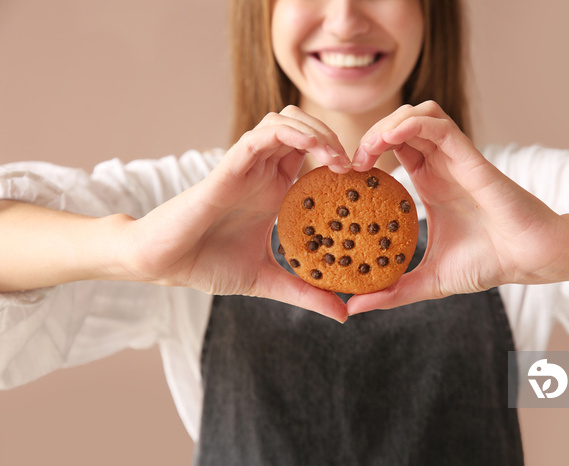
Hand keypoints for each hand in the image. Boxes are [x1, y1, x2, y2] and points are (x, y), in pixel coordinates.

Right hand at [115, 106, 350, 321]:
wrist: (163, 265)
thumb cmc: (206, 266)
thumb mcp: (267, 280)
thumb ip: (304, 293)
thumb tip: (343, 316)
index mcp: (274, 192)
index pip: (312, 157)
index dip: (340, 160)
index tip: (367, 183)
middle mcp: (262, 174)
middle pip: (302, 128)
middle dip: (333, 137)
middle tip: (355, 167)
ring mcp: (246, 167)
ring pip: (284, 122)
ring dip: (317, 130)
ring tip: (340, 159)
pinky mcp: (228, 167)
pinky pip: (262, 136)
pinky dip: (291, 133)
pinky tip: (316, 149)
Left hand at [348, 101, 567, 314]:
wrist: (528, 260)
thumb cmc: (487, 264)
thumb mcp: (428, 280)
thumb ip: (392, 292)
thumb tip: (353, 308)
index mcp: (428, 184)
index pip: (391, 151)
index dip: (366, 154)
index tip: (343, 177)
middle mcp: (439, 166)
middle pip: (399, 126)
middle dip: (370, 136)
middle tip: (350, 163)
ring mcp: (454, 158)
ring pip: (416, 115)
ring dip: (387, 124)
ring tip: (367, 151)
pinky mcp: (469, 156)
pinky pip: (438, 124)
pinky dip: (411, 123)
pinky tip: (389, 139)